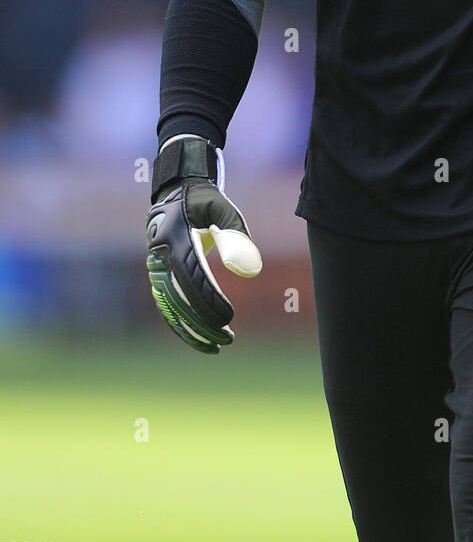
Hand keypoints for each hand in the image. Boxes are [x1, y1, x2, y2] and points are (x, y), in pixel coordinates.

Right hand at [146, 135, 261, 353]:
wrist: (175, 194)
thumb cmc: (205, 202)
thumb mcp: (223, 209)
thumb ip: (236, 234)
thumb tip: (248, 271)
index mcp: (175, 237)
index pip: (193, 276)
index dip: (209, 300)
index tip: (229, 316)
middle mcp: (160, 256)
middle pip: (179, 297)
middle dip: (202, 322)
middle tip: (227, 339)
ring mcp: (155, 268)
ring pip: (169, 307)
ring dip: (191, 330)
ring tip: (216, 347)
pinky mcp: (157, 277)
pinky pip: (166, 306)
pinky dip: (180, 326)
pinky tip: (199, 340)